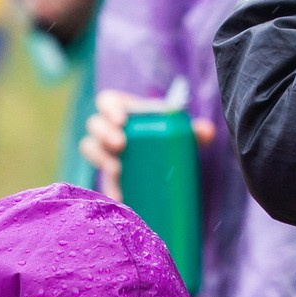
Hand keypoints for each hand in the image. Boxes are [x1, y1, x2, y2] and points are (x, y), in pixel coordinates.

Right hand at [78, 90, 213, 201]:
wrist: (164, 169)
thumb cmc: (168, 141)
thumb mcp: (181, 135)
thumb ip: (194, 132)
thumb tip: (206, 131)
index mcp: (124, 111)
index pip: (108, 101)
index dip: (110, 107)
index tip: (122, 120)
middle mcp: (110, 129)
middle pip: (94, 124)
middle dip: (104, 132)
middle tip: (121, 144)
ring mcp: (105, 152)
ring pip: (89, 147)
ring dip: (99, 156)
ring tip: (116, 168)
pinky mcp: (108, 176)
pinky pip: (100, 179)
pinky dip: (108, 187)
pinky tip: (119, 195)